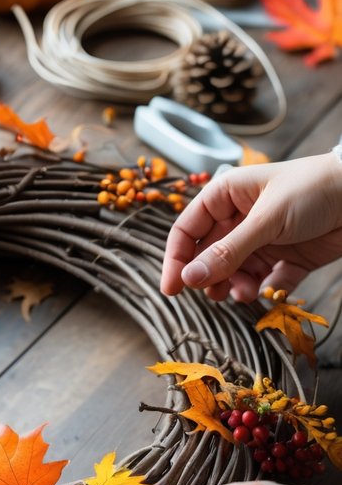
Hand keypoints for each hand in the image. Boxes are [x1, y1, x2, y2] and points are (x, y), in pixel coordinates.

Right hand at [160, 152, 341, 301]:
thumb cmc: (313, 190)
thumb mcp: (266, 221)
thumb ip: (228, 252)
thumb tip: (190, 278)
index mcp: (226, 197)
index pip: (188, 230)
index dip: (177, 258)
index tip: (172, 288)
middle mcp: (240, 219)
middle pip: (210, 256)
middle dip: (210, 277)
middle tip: (214, 294)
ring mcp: (264, 240)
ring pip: (236, 272)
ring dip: (236, 286)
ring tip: (244, 294)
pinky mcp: (288, 258)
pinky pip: (267, 281)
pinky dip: (265, 290)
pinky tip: (269, 292)